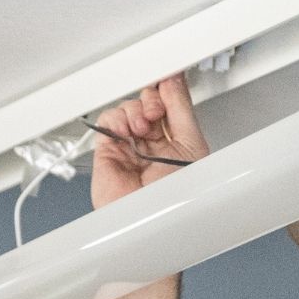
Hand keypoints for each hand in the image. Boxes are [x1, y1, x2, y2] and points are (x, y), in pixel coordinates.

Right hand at [89, 74, 209, 209]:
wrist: (149, 222)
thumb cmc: (176, 200)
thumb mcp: (190, 146)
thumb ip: (181, 109)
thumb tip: (175, 80)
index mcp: (178, 144)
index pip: (172, 106)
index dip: (169, 90)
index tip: (170, 76)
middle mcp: (155, 145)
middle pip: (149, 103)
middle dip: (153, 99)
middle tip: (156, 110)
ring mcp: (131, 147)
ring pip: (129, 108)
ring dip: (136, 110)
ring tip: (142, 128)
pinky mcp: (108, 151)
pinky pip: (108, 121)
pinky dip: (117, 118)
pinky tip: (126, 130)